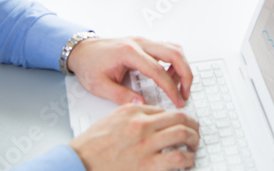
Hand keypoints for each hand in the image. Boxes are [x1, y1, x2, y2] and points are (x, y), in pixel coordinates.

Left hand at [67, 37, 192, 108]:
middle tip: (186, 93)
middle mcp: (139, 43)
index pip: (158, 70)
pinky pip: (167, 48)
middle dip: (185, 74)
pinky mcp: (145, 44)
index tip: (177, 101)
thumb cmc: (89, 65)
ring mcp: (144, 42)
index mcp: (129, 53)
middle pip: (174, 53)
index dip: (171, 88)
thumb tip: (141, 105)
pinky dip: (174, 61)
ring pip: (174, 48)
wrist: (82, 51)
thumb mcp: (100, 86)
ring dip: (182, 66)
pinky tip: (170, 76)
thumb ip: (121, 96)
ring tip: (179, 86)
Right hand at [69, 103, 198, 170]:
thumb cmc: (92, 145)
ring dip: (193, 139)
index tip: (181, 123)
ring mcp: (145, 145)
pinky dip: (187, 159)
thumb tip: (152, 119)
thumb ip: (132, 116)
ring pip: (182, 134)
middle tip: (195, 131)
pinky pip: (177, 158)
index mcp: (132, 111)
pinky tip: (187, 161)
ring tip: (193, 145)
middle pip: (178, 118)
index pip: (164, 109)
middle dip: (192, 124)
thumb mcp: (112, 120)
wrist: (78, 163)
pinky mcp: (147, 165)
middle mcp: (141, 125)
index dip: (176, 117)